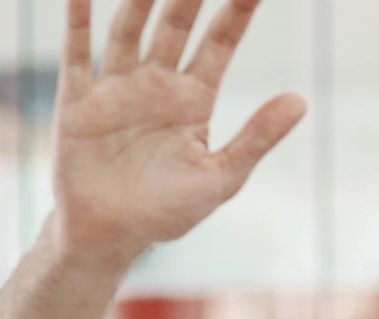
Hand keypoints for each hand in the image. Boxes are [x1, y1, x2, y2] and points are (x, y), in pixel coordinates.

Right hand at [50, 0, 305, 265]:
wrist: (112, 236)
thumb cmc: (169, 211)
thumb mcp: (222, 176)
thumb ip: (258, 137)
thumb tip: (301, 100)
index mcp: (194, 100)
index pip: (219, 44)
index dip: (236, 12)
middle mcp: (156, 84)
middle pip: (176, 25)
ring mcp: (116, 88)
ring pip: (129, 28)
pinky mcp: (77, 102)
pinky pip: (77, 54)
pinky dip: (77, 20)